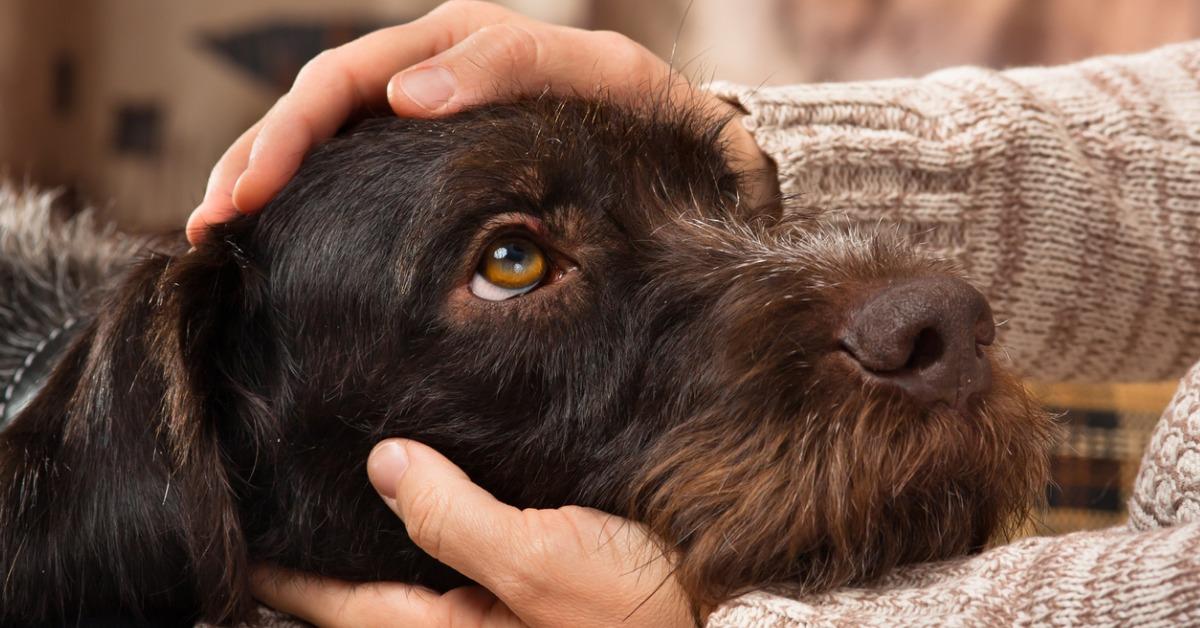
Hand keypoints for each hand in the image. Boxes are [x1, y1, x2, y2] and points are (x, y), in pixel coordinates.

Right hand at [187, 0, 776, 243]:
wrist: (686, 147)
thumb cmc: (647, 114)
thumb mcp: (599, 76)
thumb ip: (511, 67)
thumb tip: (407, 95)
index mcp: (457, 43)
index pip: (345, 79)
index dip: (290, 133)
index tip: (251, 192)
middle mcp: (430, 70)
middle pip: (316, 105)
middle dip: (257, 159)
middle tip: (211, 225)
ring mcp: (428, 112)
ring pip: (325, 136)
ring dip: (265, 177)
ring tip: (217, 234)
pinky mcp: (435, 157)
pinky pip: (357, 167)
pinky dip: (309, 196)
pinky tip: (277, 231)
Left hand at [251, 439, 694, 626]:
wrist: (725, 608)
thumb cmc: (640, 609)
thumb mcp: (544, 563)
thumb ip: (455, 519)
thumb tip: (384, 464)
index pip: (334, 601)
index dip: (278, 566)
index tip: (232, 518)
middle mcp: (462, 625)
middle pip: (364, 586)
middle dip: (317, 543)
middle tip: (271, 485)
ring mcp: (492, 607)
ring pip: (409, 566)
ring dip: (372, 527)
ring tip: (332, 474)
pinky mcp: (528, 584)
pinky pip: (457, 552)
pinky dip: (431, 518)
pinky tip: (425, 479)